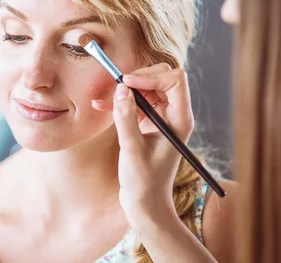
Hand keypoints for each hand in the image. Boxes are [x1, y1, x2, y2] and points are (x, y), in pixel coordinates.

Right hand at [92, 63, 194, 225]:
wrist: (145, 203)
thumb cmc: (144, 182)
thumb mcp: (132, 148)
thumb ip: (126, 117)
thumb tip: (121, 89)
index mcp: (179, 120)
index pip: (174, 81)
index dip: (150, 77)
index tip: (126, 83)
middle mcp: (174, 115)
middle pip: (162, 79)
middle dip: (138, 79)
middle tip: (116, 87)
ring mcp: (161, 118)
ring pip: (147, 88)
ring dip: (125, 90)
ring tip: (104, 99)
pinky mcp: (149, 123)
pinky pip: (136, 102)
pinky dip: (120, 102)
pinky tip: (101, 105)